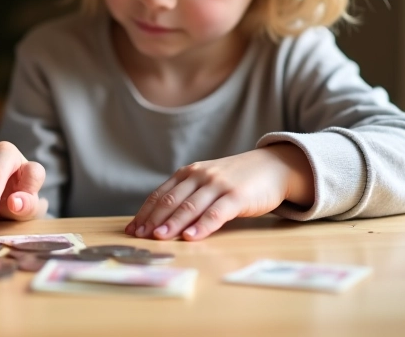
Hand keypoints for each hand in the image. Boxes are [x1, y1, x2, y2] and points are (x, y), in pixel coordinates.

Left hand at [125, 145, 313, 240]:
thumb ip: (188, 196)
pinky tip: (190, 237)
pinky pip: (216, 213)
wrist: (273, 167)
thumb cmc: (236, 180)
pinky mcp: (237, 196)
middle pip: (171, 200)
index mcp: (189, 174)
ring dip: (172, 223)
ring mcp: (218, 185)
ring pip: (190, 206)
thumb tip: (161, 220)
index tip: (132, 229)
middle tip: (139, 236)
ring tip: (159, 237)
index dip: (145, 212)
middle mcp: (200, 176)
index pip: (160, 194)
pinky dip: (202, 226)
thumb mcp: (208, 182)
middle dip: (153, 219)